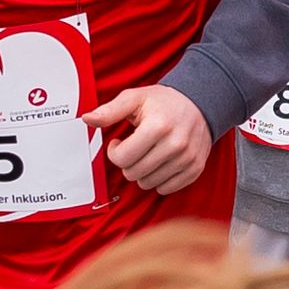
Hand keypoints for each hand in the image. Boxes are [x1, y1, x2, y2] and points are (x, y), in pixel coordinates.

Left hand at [84, 82, 216, 194]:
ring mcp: (187, 158)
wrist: (201, 104)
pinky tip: (160, 163)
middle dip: (128, 162)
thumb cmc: (165, 102)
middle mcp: (175, 144)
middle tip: (134, 148)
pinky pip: (166, 189)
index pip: (123, 158)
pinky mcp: (195, 168)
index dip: (114, 152)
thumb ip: (110, 110)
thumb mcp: (136, 98)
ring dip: (142, 172)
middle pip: (133, 173)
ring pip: (148, 183)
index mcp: (158, 126)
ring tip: (148, 154)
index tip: (119, 142)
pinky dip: (159, 179)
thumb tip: (88, 118)